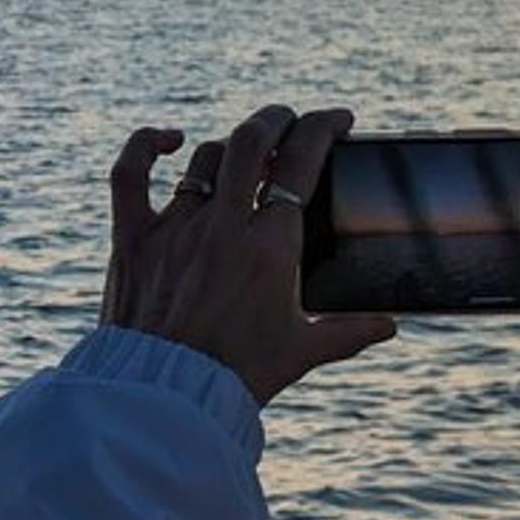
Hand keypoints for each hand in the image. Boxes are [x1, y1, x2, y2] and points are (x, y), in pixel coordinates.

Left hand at [100, 105, 396, 405]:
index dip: (323, 129)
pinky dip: (145, 146)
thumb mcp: (301, 352)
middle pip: (253, 142)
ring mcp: (174, 228)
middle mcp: (222, 227)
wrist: (165, 399)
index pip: (303, 164)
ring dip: (232, 146)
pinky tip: (168, 140)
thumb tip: (390, 325)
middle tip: (292, 121)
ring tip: (249, 152)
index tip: (338, 121)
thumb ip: (348, 332)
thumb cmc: (238, 376)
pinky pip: (130, 174)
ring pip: (206, 157)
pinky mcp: (131, 238)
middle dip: (278, 120)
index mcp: (270, 248)